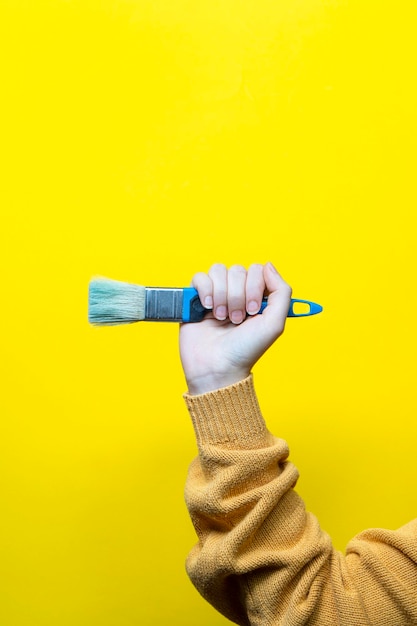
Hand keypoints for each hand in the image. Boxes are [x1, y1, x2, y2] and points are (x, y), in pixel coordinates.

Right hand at [179, 263, 291, 393]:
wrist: (217, 367)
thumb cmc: (245, 350)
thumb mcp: (275, 324)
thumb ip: (282, 292)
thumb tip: (268, 265)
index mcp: (256, 296)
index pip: (257, 270)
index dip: (255, 288)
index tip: (253, 311)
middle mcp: (236, 292)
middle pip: (237, 270)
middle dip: (237, 296)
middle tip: (236, 319)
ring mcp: (216, 294)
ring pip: (218, 271)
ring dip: (221, 295)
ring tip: (221, 317)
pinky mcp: (195, 298)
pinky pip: (199, 277)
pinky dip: (204, 291)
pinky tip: (207, 308)